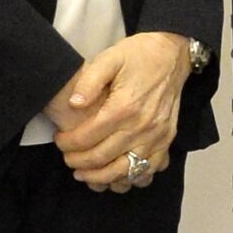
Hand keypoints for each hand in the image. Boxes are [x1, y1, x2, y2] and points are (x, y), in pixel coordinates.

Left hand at [53, 30, 191, 190]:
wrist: (172, 54)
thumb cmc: (138, 55)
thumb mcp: (109, 58)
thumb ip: (88, 81)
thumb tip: (74, 104)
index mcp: (125, 107)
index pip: (87, 138)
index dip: (67, 144)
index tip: (59, 139)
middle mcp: (142, 126)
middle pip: (102, 158)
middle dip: (77, 162)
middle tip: (67, 157)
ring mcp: (157, 136)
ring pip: (124, 172)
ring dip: (100, 178)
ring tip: (84, 173)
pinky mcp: (167, 140)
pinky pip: (148, 170)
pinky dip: (130, 178)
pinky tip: (115, 174)